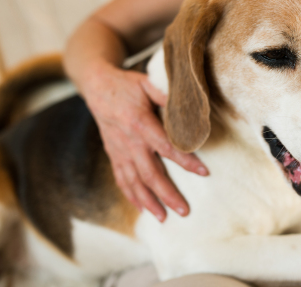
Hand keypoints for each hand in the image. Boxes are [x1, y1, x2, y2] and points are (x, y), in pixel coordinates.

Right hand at [82, 63, 208, 221]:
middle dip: (167, 193)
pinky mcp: (113, 154)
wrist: (96, 87)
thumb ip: (167, 94)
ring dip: (149, 201)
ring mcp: (119, 150)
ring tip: (164, 218)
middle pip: (150, 173)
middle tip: (184, 210)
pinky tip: (143, 208)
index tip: (203, 172)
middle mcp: (129, 141)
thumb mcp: (147, 83)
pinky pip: (122, 179)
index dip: (185, 160)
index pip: (166, 147)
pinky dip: (131, 195)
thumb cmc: (127, 85)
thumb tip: (190, 106)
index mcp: (140, 123)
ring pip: (134, 181)